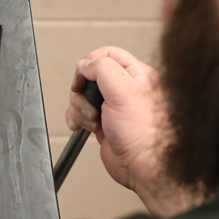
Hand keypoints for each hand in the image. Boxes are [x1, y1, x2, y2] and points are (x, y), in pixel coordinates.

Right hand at [66, 46, 202, 216]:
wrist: (142, 165)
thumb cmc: (142, 133)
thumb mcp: (123, 90)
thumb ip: (101, 68)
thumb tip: (84, 64)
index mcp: (135, 74)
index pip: (106, 54)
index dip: (89, 64)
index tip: (83, 79)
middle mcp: (124, 87)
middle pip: (89, 75)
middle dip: (81, 91)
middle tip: (90, 105)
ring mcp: (112, 105)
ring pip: (81, 95)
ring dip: (79, 107)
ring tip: (92, 120)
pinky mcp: (102, 121)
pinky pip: (80, 112)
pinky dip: (76, 118)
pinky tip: (83, 126)